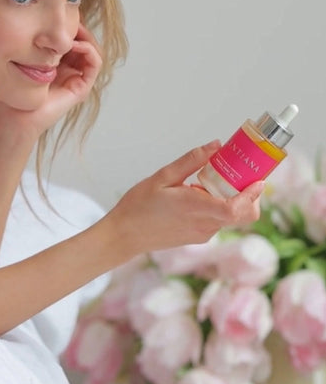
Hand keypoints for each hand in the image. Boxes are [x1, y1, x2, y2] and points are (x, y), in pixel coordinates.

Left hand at [0, 23, 101, 138]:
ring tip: (72, 29)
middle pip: (80, 40)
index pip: (66, 37)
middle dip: (76, 26)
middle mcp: (65, 70)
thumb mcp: (9, 61)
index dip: (64, 23)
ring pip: (90, 49)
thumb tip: (12, 18)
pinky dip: (89, 50)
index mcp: (51, 63)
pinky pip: (94, 63)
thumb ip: (15, 44)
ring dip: (84, 36)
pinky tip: (74, 44)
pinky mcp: (80, 89)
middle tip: (67, 16)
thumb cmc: (6, 93)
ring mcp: (74, 79)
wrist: (11, 119)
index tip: (54, 13)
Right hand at [109, 141, 263, 257]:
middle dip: (249, 195)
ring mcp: (203, 233)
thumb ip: (191, 161)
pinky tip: (199, 193)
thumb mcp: (162, 177)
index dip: (251, 195)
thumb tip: (216, 146)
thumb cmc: (138, 206)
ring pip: (232, 217)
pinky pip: (218, 220)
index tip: (258, 179)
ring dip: (232, 198)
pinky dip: (219, 205)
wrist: (124, 235)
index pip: (235, 208)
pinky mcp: (199, 237)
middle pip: (243, 215)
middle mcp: (204, 224)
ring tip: (213, 180)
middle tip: (241, 174)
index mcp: (195, 208)